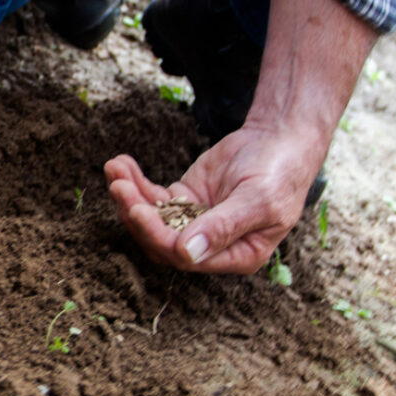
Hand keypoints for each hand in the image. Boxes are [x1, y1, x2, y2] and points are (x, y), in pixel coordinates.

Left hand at [105, 126, 321, 272]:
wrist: (280, 139)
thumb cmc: (279, 173)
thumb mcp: (258, 200)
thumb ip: (223, 227)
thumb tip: (187, 254)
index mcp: (236, 256)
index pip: (186, 257)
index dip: (158, 236)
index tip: (138, 210)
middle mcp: (210, 245)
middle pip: (161, 240)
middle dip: (136, 214)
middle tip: (119, 186)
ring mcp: (193, 222)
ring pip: (152, 218)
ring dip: (129, 196)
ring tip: (114, 169)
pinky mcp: (183, 199)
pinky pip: (152, 196)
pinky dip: (135, 182)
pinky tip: (120, 164)